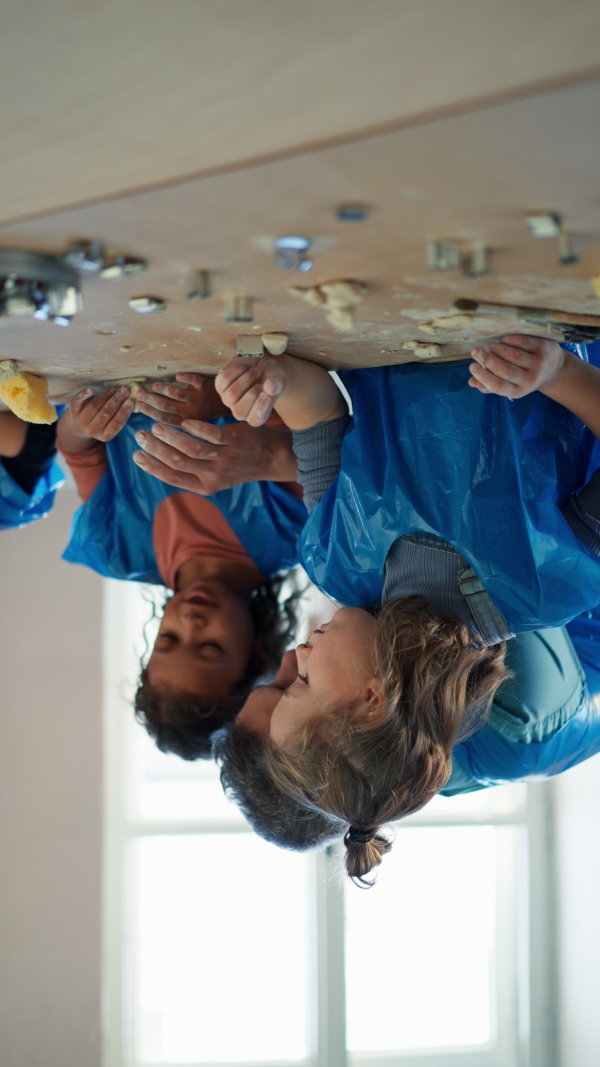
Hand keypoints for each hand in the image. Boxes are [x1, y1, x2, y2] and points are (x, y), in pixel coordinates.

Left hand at [68, 386, 134, 441]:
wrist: (80, 425)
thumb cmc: (102, 422)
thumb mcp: (111, 424)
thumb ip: (120, 415)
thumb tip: (132, 399)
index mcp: (105, 436)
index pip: (116, 423)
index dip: (124, 412)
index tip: (131, 401)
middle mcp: (92, 430)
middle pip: (106, 413)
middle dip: (117, 400)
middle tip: (125, 390)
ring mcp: (82, 421)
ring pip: (95, 406)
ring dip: (106, 396)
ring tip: (114, 389)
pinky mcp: (74, 411)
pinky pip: (78, 402)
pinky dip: (83, 395)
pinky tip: (91, 390)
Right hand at [132, 418, 296, 493]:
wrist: (267, 458)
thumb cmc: (234, 466)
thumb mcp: (212, 478)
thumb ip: (190, 474)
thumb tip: (159, 464)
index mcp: (204, 487)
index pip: (172, 478)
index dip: (152, 467)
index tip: (136, 455)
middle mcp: (212, 475)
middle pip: (177, 462)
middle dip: (155, 449)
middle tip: (140, 436)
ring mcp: (223, 458)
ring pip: (191, 449)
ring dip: (170, 437)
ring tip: (156, 426)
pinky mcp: (233, 441)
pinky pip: (211, 435)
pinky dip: (195, 428)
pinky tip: (184, 422)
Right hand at [135, 373, 228, 425]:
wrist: (229, 403)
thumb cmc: (204, 410)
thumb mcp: (190, 419)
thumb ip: (173, 415)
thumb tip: (149, 409)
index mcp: (186, 421)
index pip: (163, 418)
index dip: (149, 411)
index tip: (138, 404)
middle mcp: (191, 411)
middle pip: (166, 405)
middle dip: (150, 399)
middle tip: (139, 393)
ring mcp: (198, 398)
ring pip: (176, 393)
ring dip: (163, 388)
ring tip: (154, 385)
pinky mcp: (205, 386)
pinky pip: (193, 380)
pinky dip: (185, 377)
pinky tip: (176, 376)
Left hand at [215, 357, 286, 426]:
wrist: (261, 363)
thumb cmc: (271, 375)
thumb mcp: (279, 379)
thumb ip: (277, 385)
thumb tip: (270, 388)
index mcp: (257, 416)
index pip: (254, 420)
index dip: (260, 407)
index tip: (267, 392)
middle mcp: (241, 411)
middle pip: (239, 411)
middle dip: (252, 393)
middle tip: (263, 381)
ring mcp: (228, 400)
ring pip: (230, 395)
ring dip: (246, 378)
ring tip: (256, 370)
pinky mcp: (220, 386)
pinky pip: (224, 380)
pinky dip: (236, 370)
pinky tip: (244, 367)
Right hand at [468, 334, 567, 399]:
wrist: (554, 370)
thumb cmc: (525, 378)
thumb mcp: (510, 386)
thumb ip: (490, 386)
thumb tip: (471, 382)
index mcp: (518, 391)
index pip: (497, 386)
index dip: (482, 376)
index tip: (472, 366)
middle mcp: (530, 380)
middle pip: (504, 370)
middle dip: (486, 359)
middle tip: (476, 351)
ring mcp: (538, 364)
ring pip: (512, 354)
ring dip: (496, 348)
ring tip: (489, 346)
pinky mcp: (543, 349)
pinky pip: (522, 342)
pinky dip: (508, 340)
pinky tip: (503, 340)